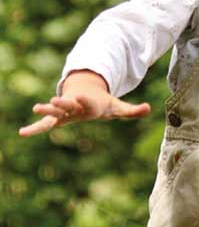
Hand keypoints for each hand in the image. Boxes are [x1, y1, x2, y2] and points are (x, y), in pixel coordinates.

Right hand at [19, 70, 150, 136]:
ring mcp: (65, 111)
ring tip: (36, 107)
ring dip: (47, 110)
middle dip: (62, 102)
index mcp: (91, 104)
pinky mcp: (58, 118)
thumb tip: (149, 108)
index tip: (81, 96)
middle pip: (69, 104)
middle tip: (53, 99)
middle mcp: (76, 106)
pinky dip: (34, 128)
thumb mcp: (118, 107)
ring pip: (55, 111)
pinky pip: (45, 125)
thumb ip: (133, 110)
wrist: (86, 93)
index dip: (85, 100)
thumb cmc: (103, 103)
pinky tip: (22, 133)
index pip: (89, 103)